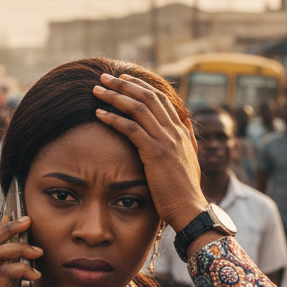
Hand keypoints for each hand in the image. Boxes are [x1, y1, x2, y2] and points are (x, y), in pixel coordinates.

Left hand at [92, 73, 207, 230]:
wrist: (190, 209)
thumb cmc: (184, 191)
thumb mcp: (188, 160)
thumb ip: (185, 140)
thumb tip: (184, 124)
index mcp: (181, 131)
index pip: (160, 99)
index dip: (140, 86)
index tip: (123, 79)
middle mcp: (175, 131)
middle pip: (148, 97)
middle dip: (124, 84)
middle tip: (105, 76)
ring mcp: (166, 141)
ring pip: (138, 108)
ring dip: (115, 96)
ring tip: (97, 89)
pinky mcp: (155, 153)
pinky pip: (131, 128)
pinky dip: (113, 118)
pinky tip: (98, 113)